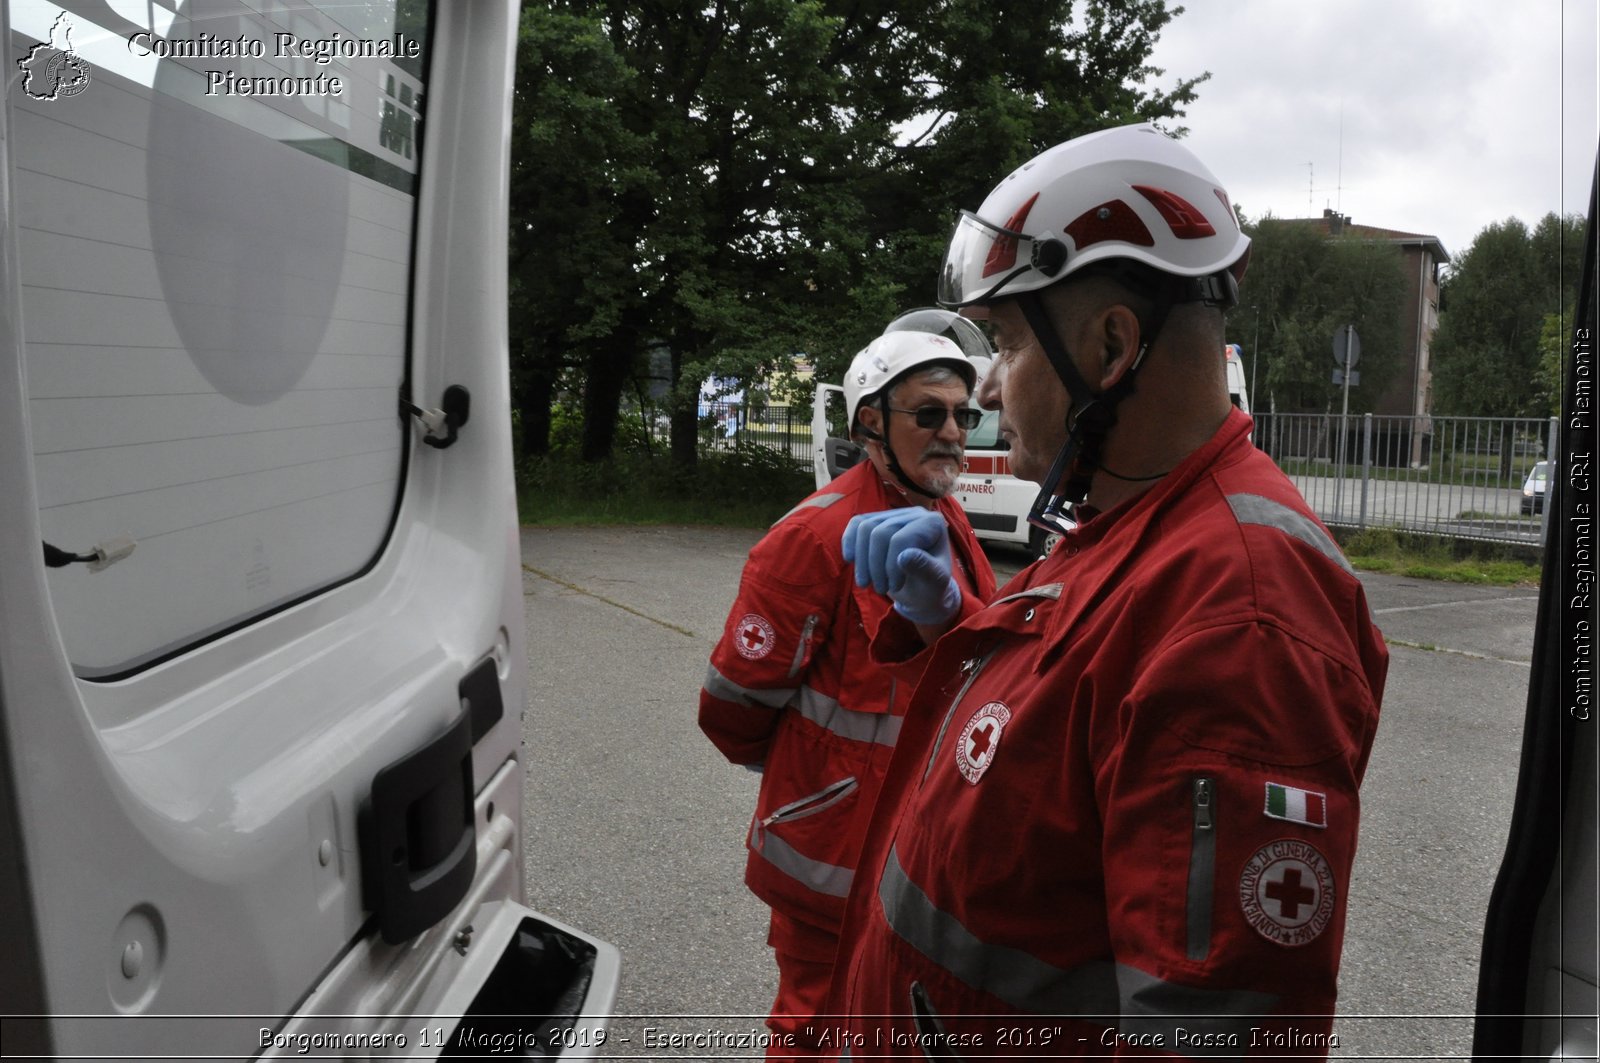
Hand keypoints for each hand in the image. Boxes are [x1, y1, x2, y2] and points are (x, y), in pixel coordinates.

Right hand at [841, 509, 961, 625]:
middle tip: (880, 589)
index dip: (892, 565)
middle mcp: (914, 513)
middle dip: (875, 564)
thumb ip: (924, 568)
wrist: (922, 589)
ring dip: (862, 559)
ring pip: (864, 528)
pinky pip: (856, 523)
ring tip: (866, 582)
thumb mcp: (935, 583)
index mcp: (932, 524)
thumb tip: (904, 556)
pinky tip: (850, 560)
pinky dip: (849, 541)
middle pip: (880, 532)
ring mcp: (895, 515)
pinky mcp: (878, 520)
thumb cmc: (932, 586)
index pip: (901, 539)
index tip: (894, 587)